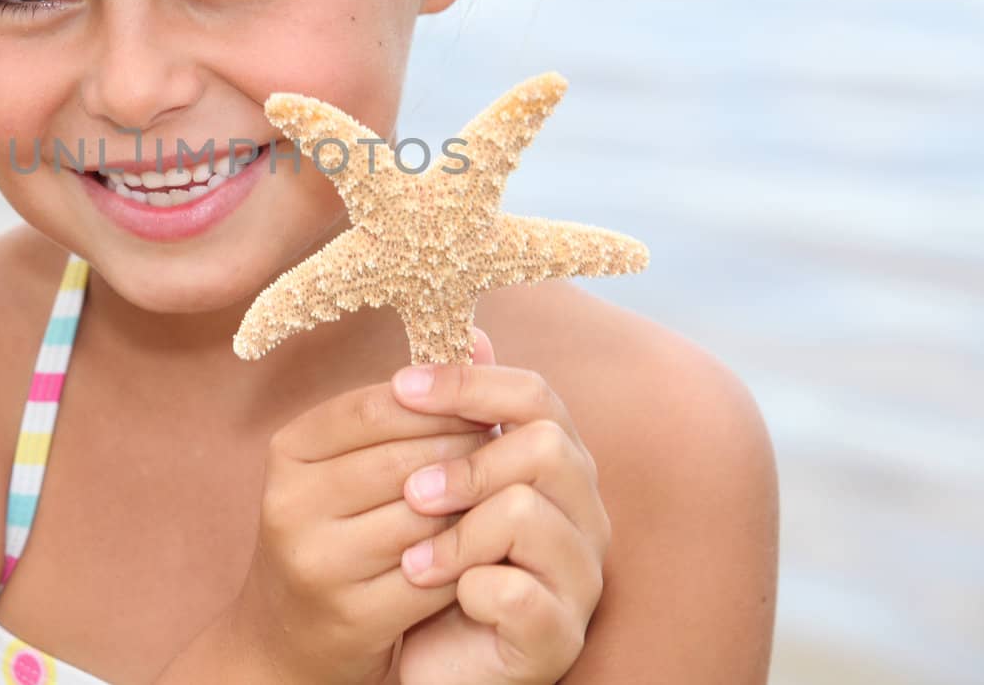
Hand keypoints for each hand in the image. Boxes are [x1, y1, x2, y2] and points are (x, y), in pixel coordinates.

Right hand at [227, 374, 496, 682]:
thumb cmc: (337, 528)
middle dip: (466, 452)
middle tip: (507, 450)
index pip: (375, 406)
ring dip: (474, 505)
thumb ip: (409, 407)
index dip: (439, 402)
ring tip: (504, 493)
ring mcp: (317, 561)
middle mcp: (291, 503)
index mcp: (290, 452)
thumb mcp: (349, 461)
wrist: (290, 634)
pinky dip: (468, 556)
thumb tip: (480, 338)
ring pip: (424, 516)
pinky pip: (432, 572)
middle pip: (405, 460)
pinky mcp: (350, 614)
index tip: (484, 405)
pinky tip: (489, 546)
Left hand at [393, 328, 610, 683]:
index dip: (469, 384)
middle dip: (465, 464)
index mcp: (556, 463)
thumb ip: (455, 413)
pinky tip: (445, 595)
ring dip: (456, 535)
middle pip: (544, 445)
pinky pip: (519, 594)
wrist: (420, 656)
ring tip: (411, 561)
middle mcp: (583, 514)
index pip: (536, 394)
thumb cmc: (432, 560)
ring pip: (528, 514)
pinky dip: (471, 590)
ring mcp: (578, 576)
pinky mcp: (558, 636)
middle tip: (411, 493)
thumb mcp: (434, 479)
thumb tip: (470, 331)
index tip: (400, 386)